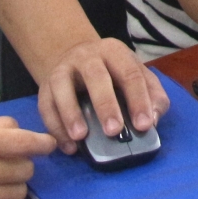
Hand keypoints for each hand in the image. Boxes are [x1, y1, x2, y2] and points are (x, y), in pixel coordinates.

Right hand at [40, 37, 168, 151]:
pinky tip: (68, 146)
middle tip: (114, 131)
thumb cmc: (112, 73)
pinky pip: (46, 106)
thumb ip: (152, 94)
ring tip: (81, 137)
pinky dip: (55, 127)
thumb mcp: (136, 75)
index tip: (144, 125)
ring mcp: (63, 70)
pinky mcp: (45, 87)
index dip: (138, 100)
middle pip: (96, 77)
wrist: (76, 59)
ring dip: (71, 113)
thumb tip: (153, 119)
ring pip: (63, 87)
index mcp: (115, 52)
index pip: (130, 73)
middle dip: (106, 105)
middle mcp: (87, 56)